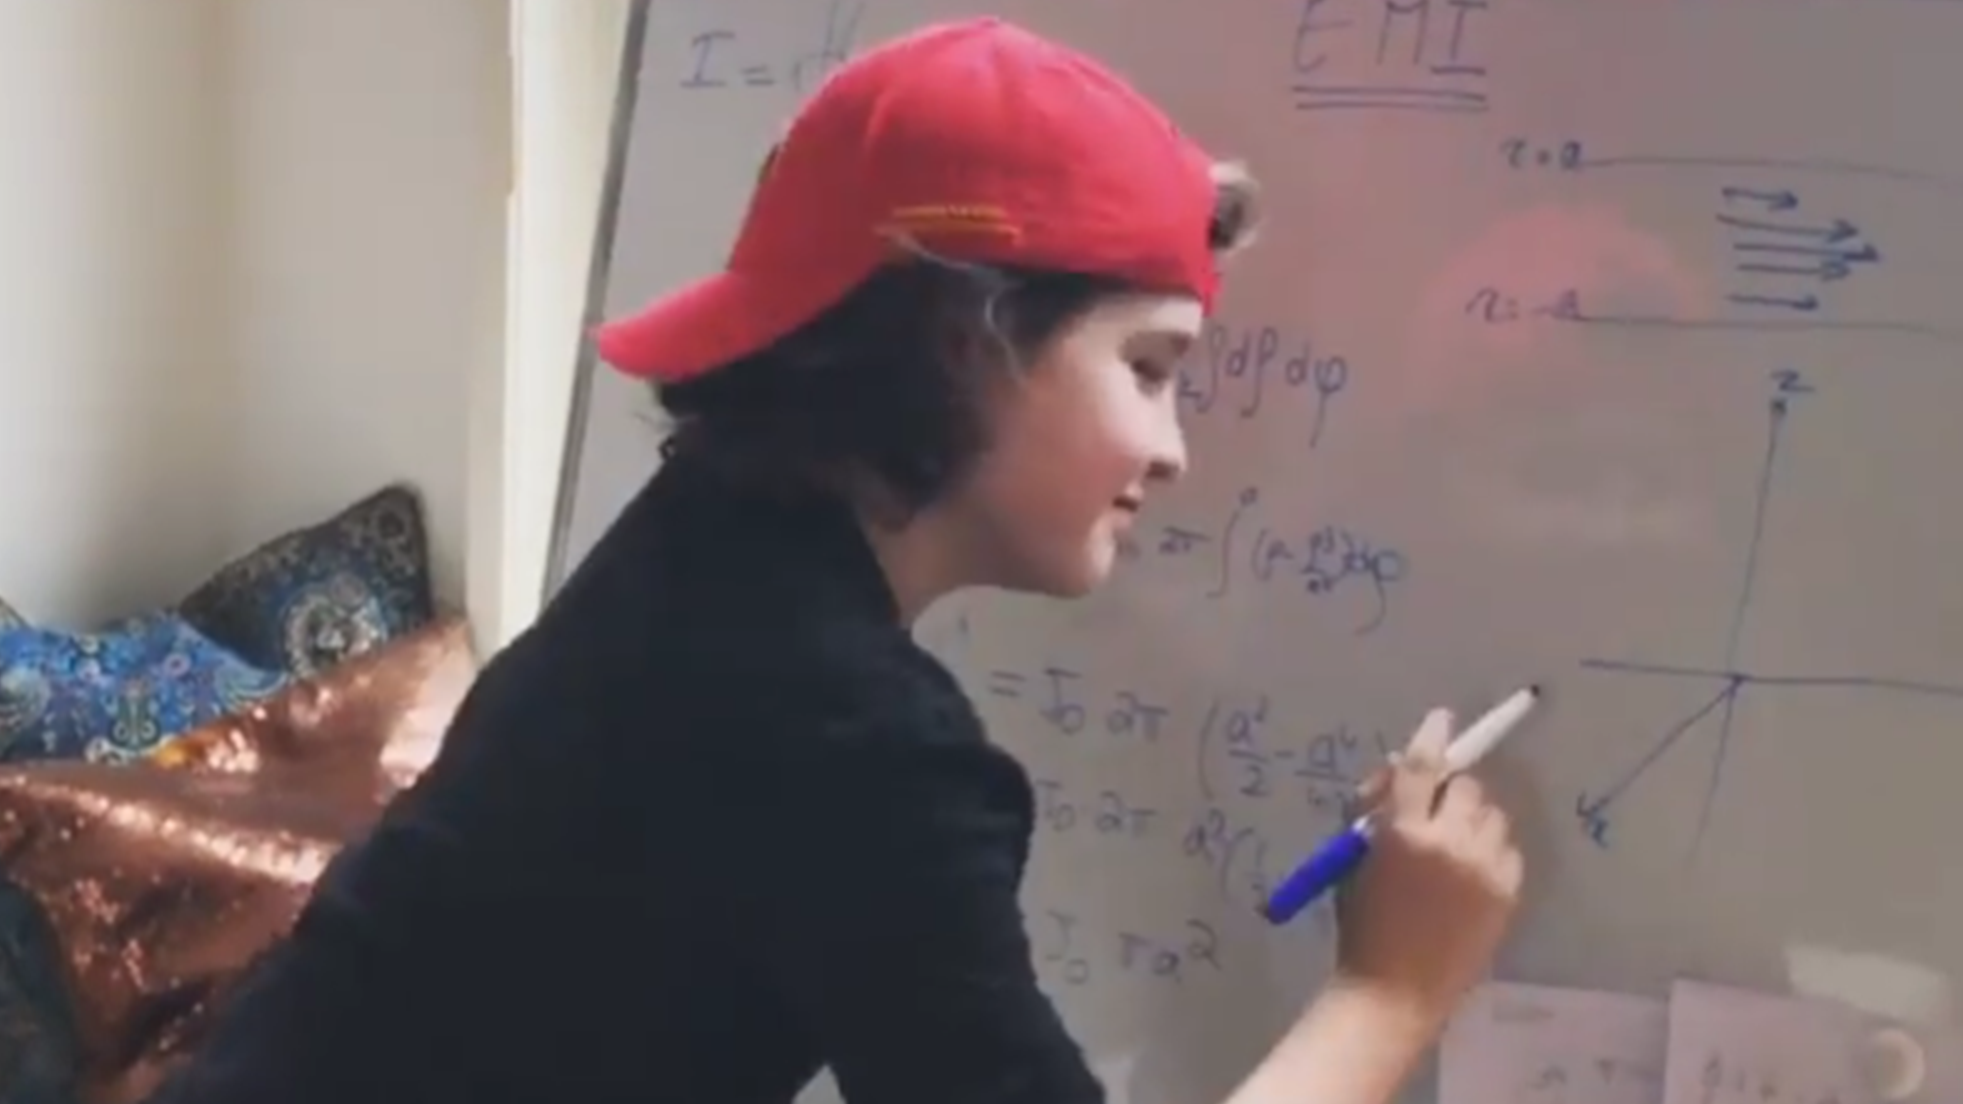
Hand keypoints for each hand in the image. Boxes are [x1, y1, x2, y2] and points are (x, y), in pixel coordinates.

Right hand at [1330, 707, 1523, 1030]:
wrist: (1395, 990)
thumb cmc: (1362, 924)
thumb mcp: (1353, 860)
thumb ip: (1375, 812)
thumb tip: (1397, 774)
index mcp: (1403, 833)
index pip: (1422, 767)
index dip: (1432, 738)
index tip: (1442, 719)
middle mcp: (1450, 842)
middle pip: (1466, 786)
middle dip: (1451, 790)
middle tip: (1436, 808)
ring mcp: (1484, 867)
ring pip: (1493, 814)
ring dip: (1473, 818)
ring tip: (1456, 843)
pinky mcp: (1507, 891)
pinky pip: (1508, 849)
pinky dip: (1491, 849)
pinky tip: (1472, 870)